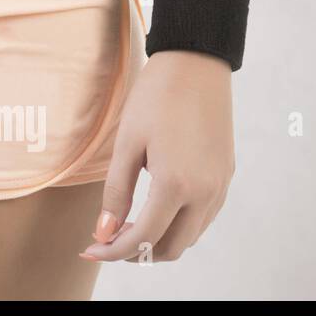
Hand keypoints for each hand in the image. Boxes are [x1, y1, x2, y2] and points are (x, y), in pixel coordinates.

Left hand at [80, 50, 234, 263]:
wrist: (197, 64)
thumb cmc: (155, 98)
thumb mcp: (127, 144)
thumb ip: (116, 192)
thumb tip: (104, 232)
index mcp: (177, 185)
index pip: (143, 237)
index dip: (114, 251)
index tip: (90, 250)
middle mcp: (205, 193)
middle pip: (172, 247)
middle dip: (137, 251)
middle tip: (106, 239)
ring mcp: (220, 186)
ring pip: (191, 235)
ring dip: (159, 239)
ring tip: (126, 224)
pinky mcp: (225, 176)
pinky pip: (204, 217)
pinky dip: (179, 224)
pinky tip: (154, 208)